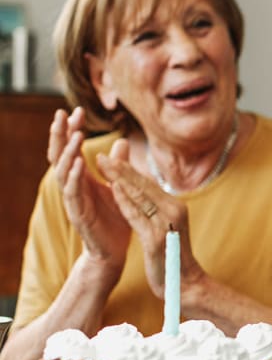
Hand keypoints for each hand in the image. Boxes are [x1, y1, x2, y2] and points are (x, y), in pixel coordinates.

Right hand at [48, 107, 129, 272]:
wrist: (114, 249)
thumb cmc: (115, 217)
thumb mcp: (120, 185)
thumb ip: (119, 165)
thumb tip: (122, 141)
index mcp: (83, 177)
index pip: (72, 148)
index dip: (72, 130)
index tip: (76, 110)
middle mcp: (74, 185)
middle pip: (60, 155)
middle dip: (60, 134)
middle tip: (61, 114)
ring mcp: (73, 199)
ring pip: (63, 171)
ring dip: (68, 153)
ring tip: (74, 136)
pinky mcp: (77, 213)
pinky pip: (72, 193)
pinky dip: (74, 177)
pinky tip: (79, 163)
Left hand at [95, 142, 198, 298]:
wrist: (185, 283)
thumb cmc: (172, 257)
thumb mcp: (167, 228)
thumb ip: (157, 210)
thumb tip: (142, 194)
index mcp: (177, 207)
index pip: (149, 184)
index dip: (128, 170)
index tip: (110, 159)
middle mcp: (174, 211)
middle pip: (144, 185)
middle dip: (121, 169)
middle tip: (101, 156)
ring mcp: (166, 225)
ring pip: (140, 196)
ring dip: (119, 179)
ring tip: (102, 167)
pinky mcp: (156, 239)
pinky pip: (137, 216)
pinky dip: (124, 201)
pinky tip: (112, 190)